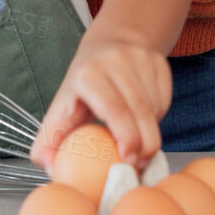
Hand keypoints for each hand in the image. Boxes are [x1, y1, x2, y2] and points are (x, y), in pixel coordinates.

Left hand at [31, 35, 171, 171]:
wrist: (108, 46)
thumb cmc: (81, 89)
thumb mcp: (60, 110)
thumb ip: (49, 143)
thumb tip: (49, 168)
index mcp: (88, 74)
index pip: (114, 108)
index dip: (126, 136)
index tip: (128, 160)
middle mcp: (116, 61)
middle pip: (140, 111)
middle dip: (145, 145)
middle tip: (139, 165)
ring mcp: (141, 59)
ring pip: (155, 108)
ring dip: (150, 132)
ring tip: (135, 140)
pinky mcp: (159, 62)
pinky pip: (165, 101)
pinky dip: (157, 118)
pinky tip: (143, 119)